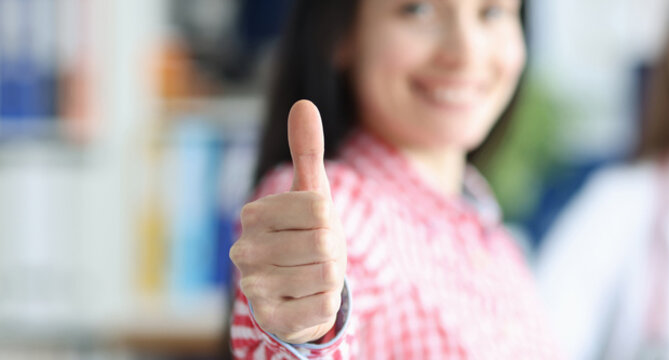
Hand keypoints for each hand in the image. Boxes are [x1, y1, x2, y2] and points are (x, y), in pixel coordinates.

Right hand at [231, 100, 346, 343]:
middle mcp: (245, 250)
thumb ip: (307, 150)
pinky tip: (308, 300)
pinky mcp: (271, 320)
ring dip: (331, 278)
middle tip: (318, 255)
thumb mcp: (311, 193)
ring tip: (312, 276)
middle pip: (324, 242)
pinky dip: (327, 304)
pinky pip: (324, 306)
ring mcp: (253, 287)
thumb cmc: (307, 235)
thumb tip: (303, 104)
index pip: (319, 206)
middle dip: (333, 250)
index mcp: (254, 215)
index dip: (329, 218)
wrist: (297, 291)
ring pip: (327, 275)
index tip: (316, 225)